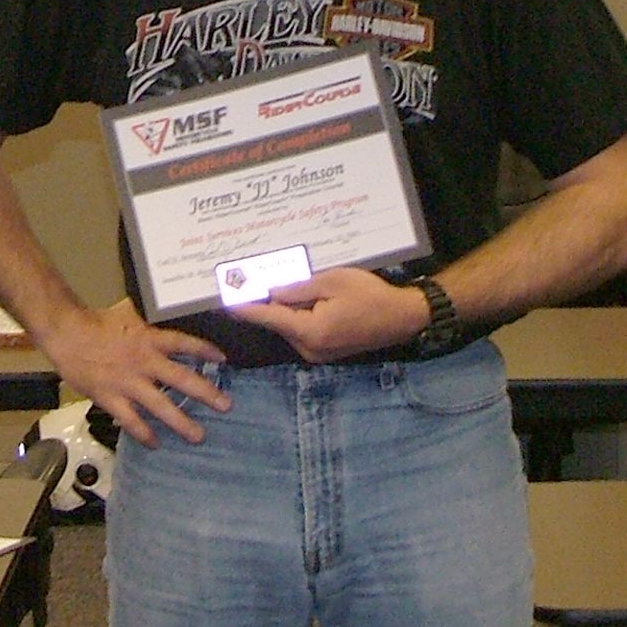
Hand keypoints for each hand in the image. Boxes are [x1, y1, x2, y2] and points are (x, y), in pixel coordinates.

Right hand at [42, 298, 230, 447]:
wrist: (67, 334)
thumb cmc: (97, 322)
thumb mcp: (129, 313)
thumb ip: (149, 317)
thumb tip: (164, 307)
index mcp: (150, 339)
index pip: (185, 344)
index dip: (206, 351)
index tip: (223, 359)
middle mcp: (145, 363)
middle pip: (182, 380)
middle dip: (206, 394)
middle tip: (226, 406)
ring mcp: (129, 383)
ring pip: (161, 407)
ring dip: (181, 423)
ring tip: (198, 435)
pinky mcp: (111, 399)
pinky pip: (132, 421)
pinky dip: (144, 434)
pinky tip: (155, 443)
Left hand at [230, 268, 426, 362]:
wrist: (403, 318)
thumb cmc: (371, 296)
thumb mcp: (333, 281)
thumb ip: (298, 288)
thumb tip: (270, 290)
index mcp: (309, 331)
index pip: (267, 317)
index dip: (244, 307)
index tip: (223, 299)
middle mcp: (308, 349)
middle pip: (279, 320)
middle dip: (274, 298)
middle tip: (265, 274)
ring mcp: (317, 353)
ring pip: (292, 324)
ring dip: (292, 305)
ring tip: (304, 283)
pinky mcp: (326, 351)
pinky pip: (304, 329)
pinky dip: (304, 314)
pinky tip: (315, 296)